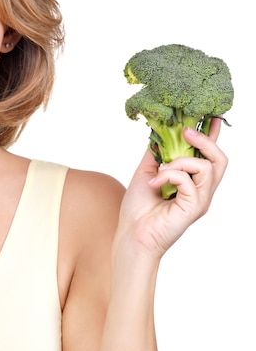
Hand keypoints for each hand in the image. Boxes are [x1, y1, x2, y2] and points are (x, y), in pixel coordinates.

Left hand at [118, 117, 227, 259]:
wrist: (131, 233)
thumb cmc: (138, 209)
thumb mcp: (146, 173)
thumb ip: (156, 155)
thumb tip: (159, 133)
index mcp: (192, 182)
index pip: (209, 156)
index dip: (213, 136)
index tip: (212, 117)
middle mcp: (201, 191)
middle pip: (220, 160)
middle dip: (206, 141)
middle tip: (186, 132)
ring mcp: (200, 200)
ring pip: (207, 167)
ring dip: (180, 162)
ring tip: (160, 170)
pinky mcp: (194, 207)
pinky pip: (189, 180)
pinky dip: (169, 175)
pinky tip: (154, 184)